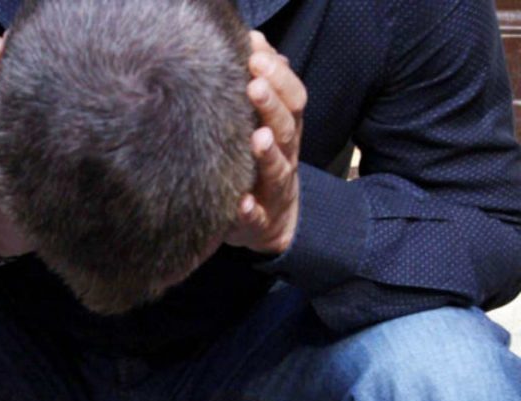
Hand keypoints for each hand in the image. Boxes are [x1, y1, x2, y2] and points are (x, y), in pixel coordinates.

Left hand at [225, 31, 306, 254]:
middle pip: (286, 130)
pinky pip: (256, 217)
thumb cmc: (261, 162)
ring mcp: (273, 190)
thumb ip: (264, 85)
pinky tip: (242, 203)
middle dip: (272, 107)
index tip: (257, 56)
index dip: (280, 79)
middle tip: (254, 86)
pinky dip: (250, 211)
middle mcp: (285, 158)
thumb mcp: (268, 124)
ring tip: (258, 139)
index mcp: (287, 131)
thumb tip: (255, 40)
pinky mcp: (258, 222)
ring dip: (268, 154)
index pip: (294, 101)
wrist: (275, 223)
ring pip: (277, 170)